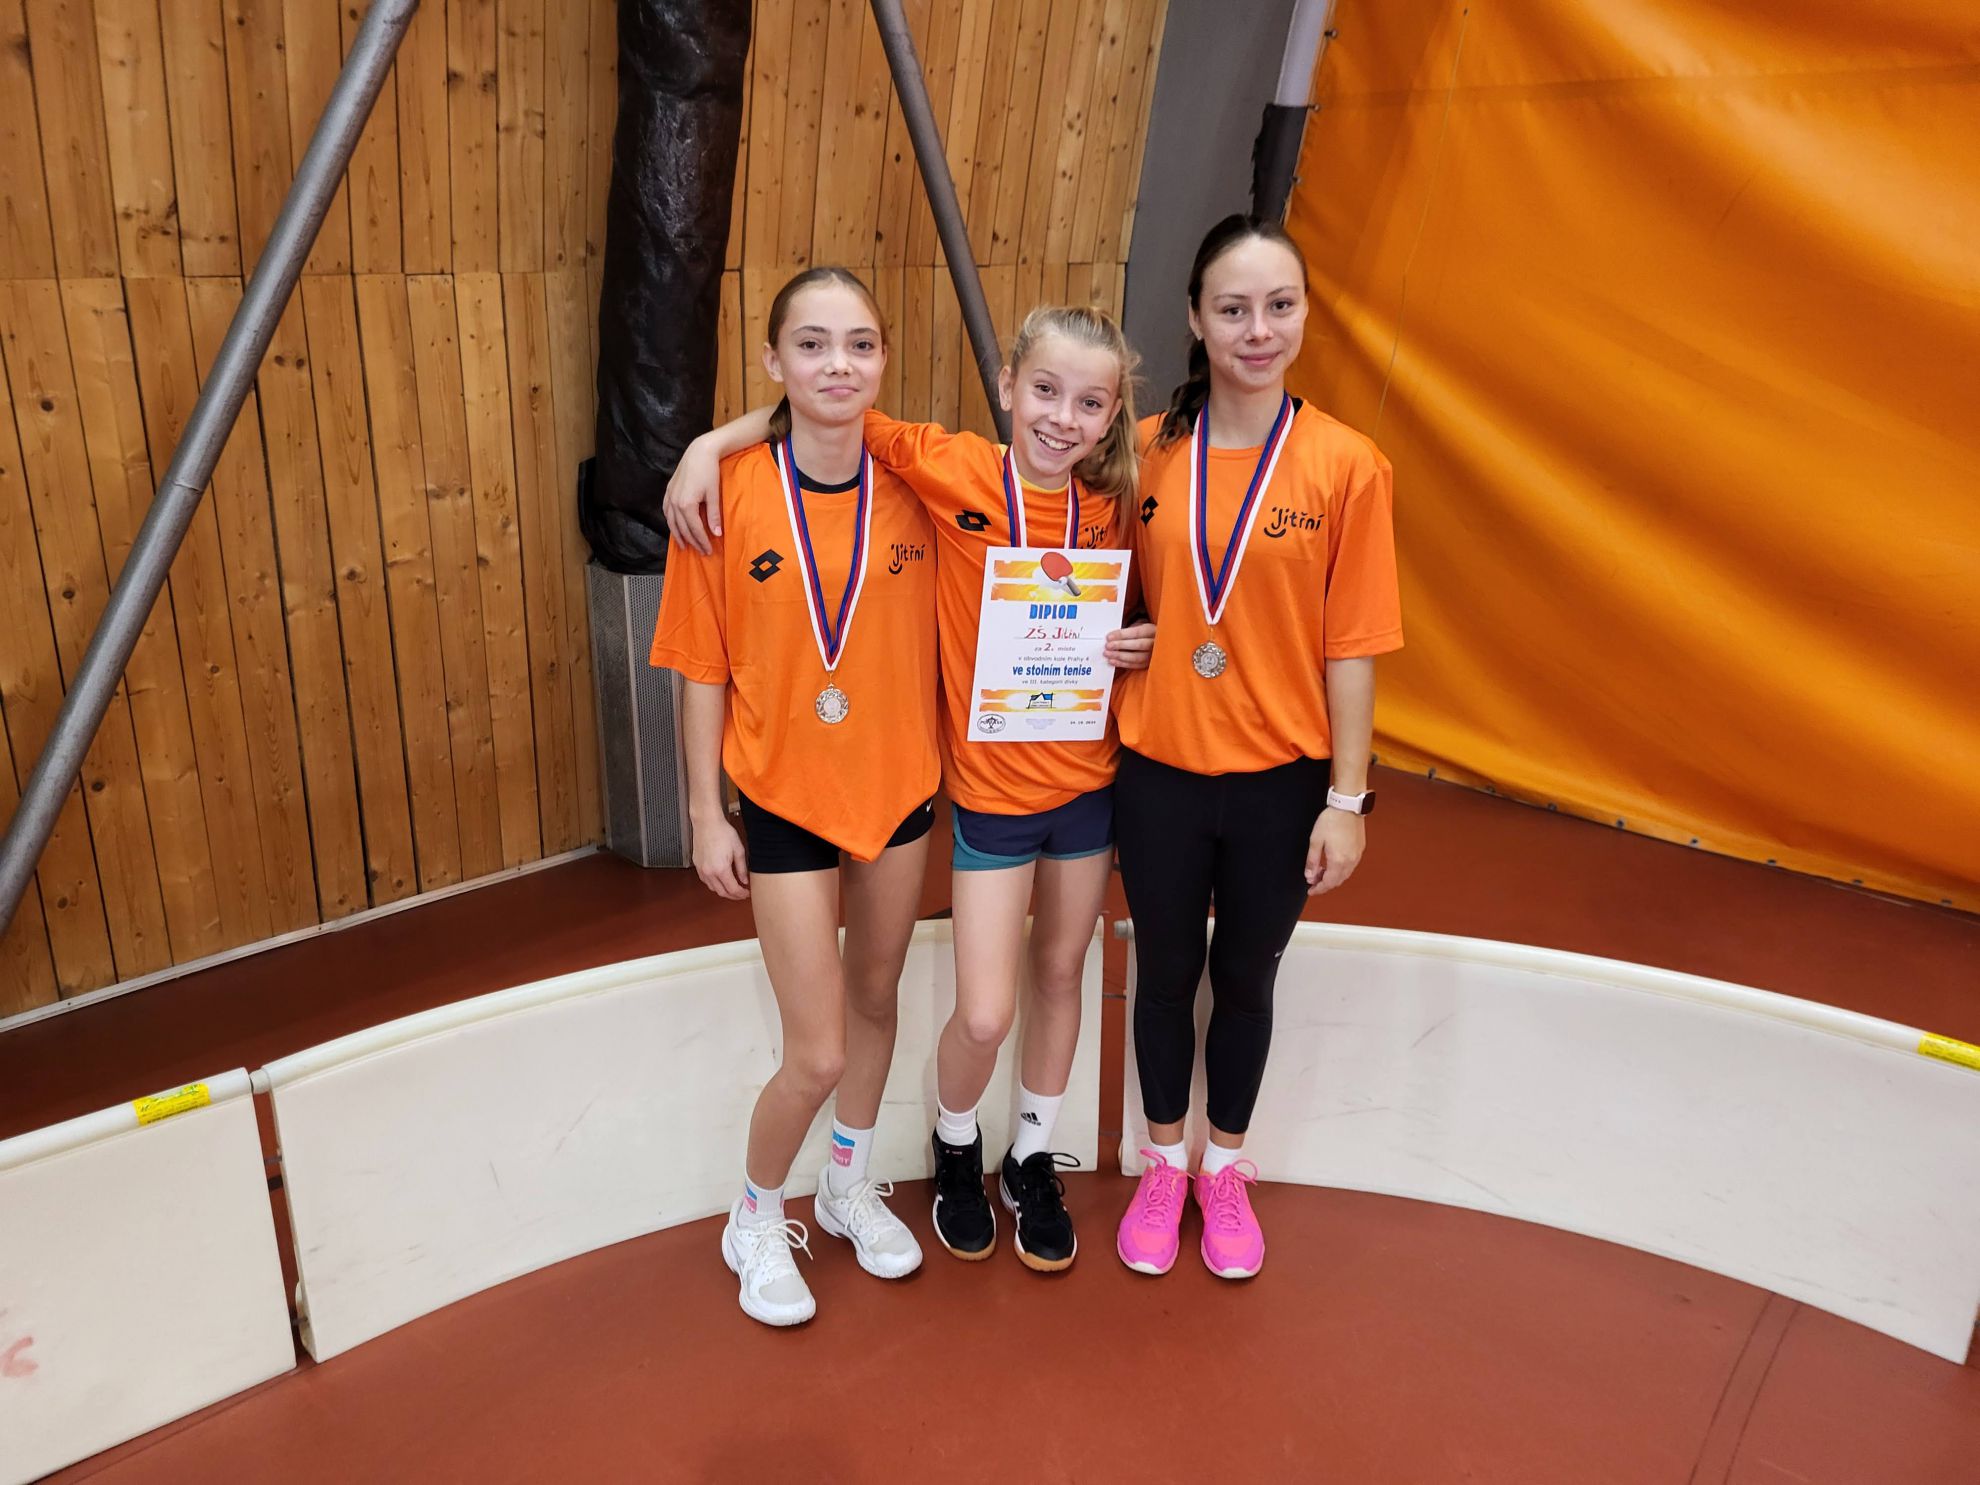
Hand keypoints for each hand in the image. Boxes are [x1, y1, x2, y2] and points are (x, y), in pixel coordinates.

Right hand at [663, 438, 724, 554]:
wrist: (699, 452)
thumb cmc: (709, 471)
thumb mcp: (714, 494)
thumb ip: (713, 515)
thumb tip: (717, 534)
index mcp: (686, 505)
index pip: (695, 530)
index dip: (702, 542)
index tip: (709, 550)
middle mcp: (675, 503)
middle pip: (683, 528)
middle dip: (693, 541)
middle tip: (701, 551)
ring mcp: (669, 497)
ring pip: (671, 522)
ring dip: (678, 535)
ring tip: (684, 545)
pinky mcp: (668, 490)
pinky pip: (666, 511)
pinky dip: (670, 521)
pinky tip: (674, 526)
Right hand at [692, 814, 749, 899]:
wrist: (707, 823)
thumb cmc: (722, 832)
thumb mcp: (739, 850)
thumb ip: (742, 868)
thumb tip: (744, 880)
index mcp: (721, 869)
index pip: (732, 889)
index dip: (741, 894)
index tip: (747, 893)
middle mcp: (709, 872)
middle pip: (722, 892)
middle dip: (733, 896)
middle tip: (741, 893)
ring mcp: (701, 869)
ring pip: (713, 888)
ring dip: (723, 891)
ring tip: (732, 887)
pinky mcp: (697, 865)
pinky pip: (706, 881)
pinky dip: (714, 884)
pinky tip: (721, 880)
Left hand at [1104, 621, 1155, 669]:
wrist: (1153, 642)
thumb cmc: (1142, 633)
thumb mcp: (1139, 626)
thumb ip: (1128, 630)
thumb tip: (1112, 636)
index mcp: (1153, 630)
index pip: (1137, 632)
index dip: (1122, 635)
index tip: (1109, 637)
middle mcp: (1155, 643)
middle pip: (1138, 645)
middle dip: (1121, 645)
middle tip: (1107, 646)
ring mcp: (1153, 655)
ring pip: (1137, 657)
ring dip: (1120, 656)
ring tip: (1107, 654)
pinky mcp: (1148, 664)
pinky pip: (1135, 665)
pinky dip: (1122, 664)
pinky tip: (1112, 661)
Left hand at [1305, 807, 1364, 895]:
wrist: (1347, 807)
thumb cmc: (1332, 820)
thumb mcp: (1315, 841)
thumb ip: (1312, 861)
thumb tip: (1309, 876)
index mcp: (1338, 861)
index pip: (1328, 883)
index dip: (1318, 889)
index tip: (1311, 890)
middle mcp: (1350, 861)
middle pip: (1337, 881)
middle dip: (1324, 884)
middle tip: (1313, 880)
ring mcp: (1357, 856)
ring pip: (1344, 875)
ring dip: (1333, 877)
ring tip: (1321, 870)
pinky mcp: (1360, 849)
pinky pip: (1350, 866)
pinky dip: (1341, 870)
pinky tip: (1333, 863)